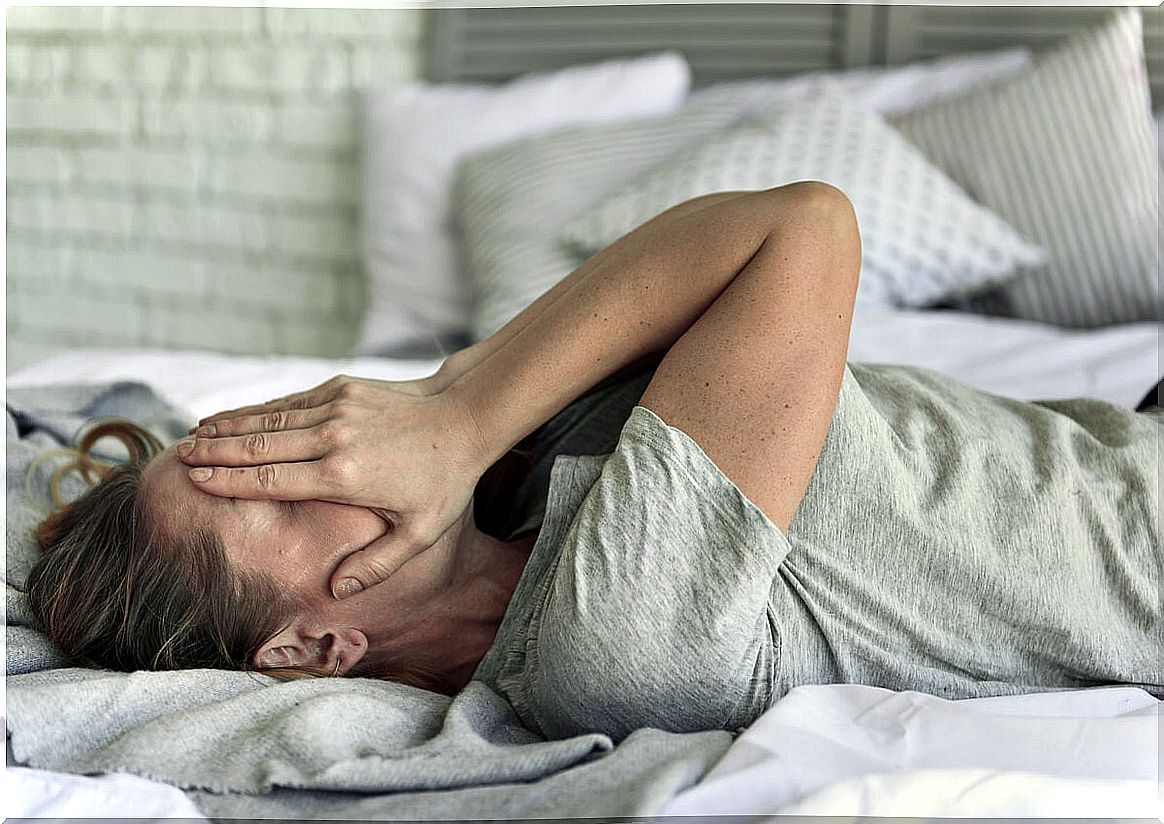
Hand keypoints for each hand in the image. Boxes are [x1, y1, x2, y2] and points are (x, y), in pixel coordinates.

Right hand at [177, 374, 489, 598]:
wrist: (464, 418)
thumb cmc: (444, 482)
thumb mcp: (419, 533)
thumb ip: (376, 565)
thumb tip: (335, 591)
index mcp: (343, 477)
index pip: (272, 481)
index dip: (230, 481)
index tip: (196, 481)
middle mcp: (333, 438)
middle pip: (260, 447)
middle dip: (217, 452)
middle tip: (181, 458)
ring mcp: (337, 409)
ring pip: (271, 420)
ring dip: (231, 426)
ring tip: (196, 434)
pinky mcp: (343, 389)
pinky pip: (292, 403)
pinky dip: (261, 410)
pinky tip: (238, 416)